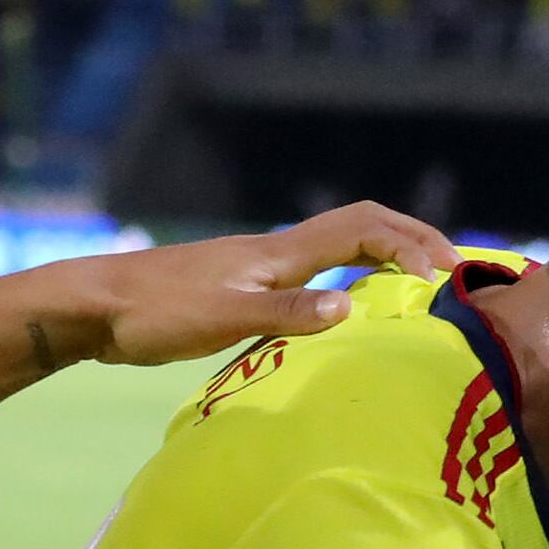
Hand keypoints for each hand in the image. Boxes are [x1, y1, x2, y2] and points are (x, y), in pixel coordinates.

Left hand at [74, 204, 462, 368]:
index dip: (412, 243)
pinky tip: (350, 316)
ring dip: (385, 260)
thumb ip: (285, 315)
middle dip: (412, 243)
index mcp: (279, 253)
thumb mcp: (222, 318)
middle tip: (454, 275)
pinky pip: (315, 276)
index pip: (364, 229)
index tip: (448, 277)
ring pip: (339, 251)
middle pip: (361, 231)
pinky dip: (350, 283)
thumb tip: (351, 310)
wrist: (94, 308)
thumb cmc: (153, 314)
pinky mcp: (243, 289)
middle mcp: (276, 253)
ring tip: (420, 291)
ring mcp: (259, 269)